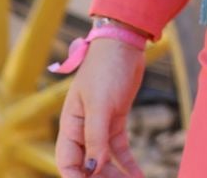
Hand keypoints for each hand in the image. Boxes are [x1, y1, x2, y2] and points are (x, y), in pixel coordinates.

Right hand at [55, 38, 147, 177]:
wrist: (124, 43)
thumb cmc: (105, 68)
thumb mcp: (100, 104)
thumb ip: (95, 137)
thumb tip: (92, 170)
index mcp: (70, 125)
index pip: (68, 163)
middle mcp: (82, 130)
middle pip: (87, 166)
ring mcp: (99, 126)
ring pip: (105, 162)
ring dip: (116, 176)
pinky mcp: (115, 121)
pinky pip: (119, 150)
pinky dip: (128, 164)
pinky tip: (139, 176)